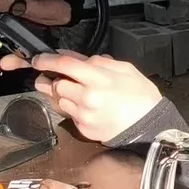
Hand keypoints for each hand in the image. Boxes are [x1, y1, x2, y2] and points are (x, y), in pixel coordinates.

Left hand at [1, 51, 162, 142]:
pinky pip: (68, 114)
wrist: (149, 126)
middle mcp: (87, 98)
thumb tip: (79, 59)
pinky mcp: (82, 129)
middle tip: (62, 77)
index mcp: (98, 79)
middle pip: (56, 84)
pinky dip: (72, 108)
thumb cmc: (141, 96)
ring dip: (63, 94)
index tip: (39, 59)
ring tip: (76, 91)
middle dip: (56, 79)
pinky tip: (85, 106)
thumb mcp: (126, 69)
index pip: (65, 65)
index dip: (47, 60)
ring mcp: (83, 115)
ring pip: (59, 100)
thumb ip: (101, 62)